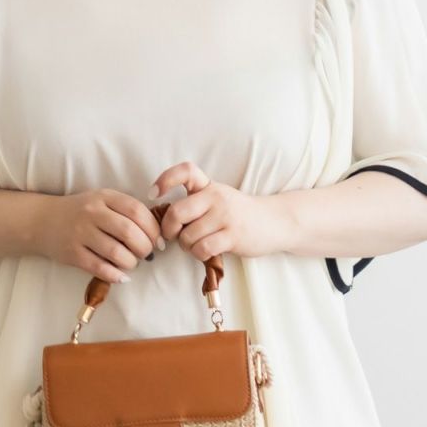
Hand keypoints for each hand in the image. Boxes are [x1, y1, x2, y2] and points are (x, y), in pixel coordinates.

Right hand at [43, 188, 165, 283]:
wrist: (42, 220)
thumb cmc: (81, 212)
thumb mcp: (103, 201)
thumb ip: (127, 211)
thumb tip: (157, 236)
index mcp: (104, 197)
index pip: (138, 211)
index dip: (154, 228)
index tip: (159, 241)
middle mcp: (92, 213)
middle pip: (130, 233)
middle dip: (145, 248)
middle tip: (146, 254)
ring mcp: (81, 233)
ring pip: (117, 253)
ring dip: (131, 263)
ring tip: (131, 263)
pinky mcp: (72, 253)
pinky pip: (100, 268)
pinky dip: (116, 275)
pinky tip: (121, 276)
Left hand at [147, 161, 276, 258]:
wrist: (274, 222)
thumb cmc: (237, 214)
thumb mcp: (217, 199)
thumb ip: (194, 204)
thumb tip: (163, 220)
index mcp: (209, 186)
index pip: (185, 171)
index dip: (165, 180)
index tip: (153, 194)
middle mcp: (216, 197)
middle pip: (176, 212)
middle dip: (168, 229)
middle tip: (172, 236)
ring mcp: (225, 216)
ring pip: (187, 236)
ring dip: (186, 246)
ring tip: (197, 244)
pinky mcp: (233, 235)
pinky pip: (202, 249)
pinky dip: (199, 254)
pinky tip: (206, 251)